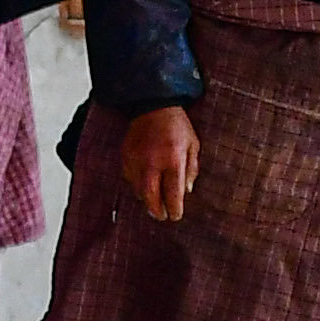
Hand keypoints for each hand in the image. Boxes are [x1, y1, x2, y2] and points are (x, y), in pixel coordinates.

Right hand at [124, 104, 200, 222]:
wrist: (152, 104)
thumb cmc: (176, 125)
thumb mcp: (193, 145)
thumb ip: (191, 169)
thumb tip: (187, 191)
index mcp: (173, 160)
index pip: (173, 194)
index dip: (174, 209)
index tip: (176, 216)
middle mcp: (153, 163)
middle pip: (151, 198)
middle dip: (157, 211)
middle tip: (162, 215)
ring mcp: (136, 161)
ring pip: (139, 191)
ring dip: (147, 198)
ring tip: (155, 200)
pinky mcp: (125, 157)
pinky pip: (130, 179)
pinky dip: (137, 184)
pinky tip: (145, 183)